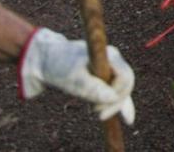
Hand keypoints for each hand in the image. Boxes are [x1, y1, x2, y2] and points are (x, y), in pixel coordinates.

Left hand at [19, 29, 135, 124]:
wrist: (46, 60)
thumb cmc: (59, 66)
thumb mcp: (72, 77)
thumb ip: (92, 87)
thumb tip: (113, 98)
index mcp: (110, 56)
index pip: (125, 77)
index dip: (116, 95)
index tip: (98, 108)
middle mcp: (114, 61)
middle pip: (126, 85)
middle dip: (116, 102)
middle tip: (98, 114)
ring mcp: (110, 69)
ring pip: (121, 90)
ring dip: (113, 104)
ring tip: (97, 113)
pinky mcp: (104, 78)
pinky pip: (116, 91)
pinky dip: (120, 103)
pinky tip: (127, 118)